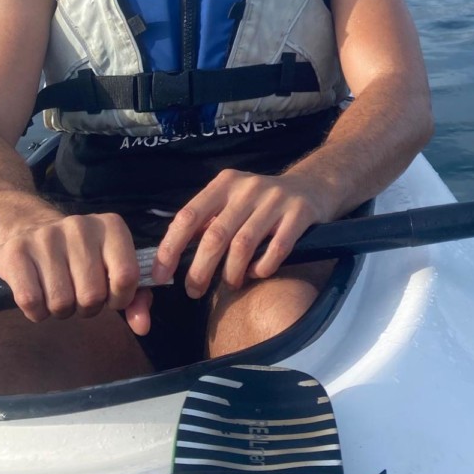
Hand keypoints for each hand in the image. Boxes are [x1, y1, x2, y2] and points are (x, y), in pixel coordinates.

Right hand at [0, 209, 151, 332]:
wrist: (31, 230)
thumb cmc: (82, 257)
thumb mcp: (114, 268)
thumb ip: (136, 297)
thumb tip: (143, 326)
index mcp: (112, 226)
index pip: (126, 276)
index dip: (119, 299)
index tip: (110, 297)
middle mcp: (81, 226)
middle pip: (92, 295)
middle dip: (88, 307)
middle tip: (80, 295)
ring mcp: (46, 236)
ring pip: (61, 302)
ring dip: (62, 310)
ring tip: (60, 292)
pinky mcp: (17, 251)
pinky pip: (32, 302)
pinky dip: (37, 312)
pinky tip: (40, 296)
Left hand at [151, 169, 326, 298]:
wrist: (312, 186)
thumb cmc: (262, 202)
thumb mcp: (232, 201)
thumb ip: (207, 222)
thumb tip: (172, 257)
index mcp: (225, 183)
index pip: (188, 215)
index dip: (171, 248)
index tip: (161, 276)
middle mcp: (249, 188)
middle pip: (215, 235)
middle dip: (199, 270)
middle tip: (193, 290)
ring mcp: (276, 199)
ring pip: (243, 245)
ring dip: (231, 273)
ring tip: (230, 283)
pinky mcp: (299, 213)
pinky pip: (276, 250)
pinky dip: (262, 268)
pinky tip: (257, 273)